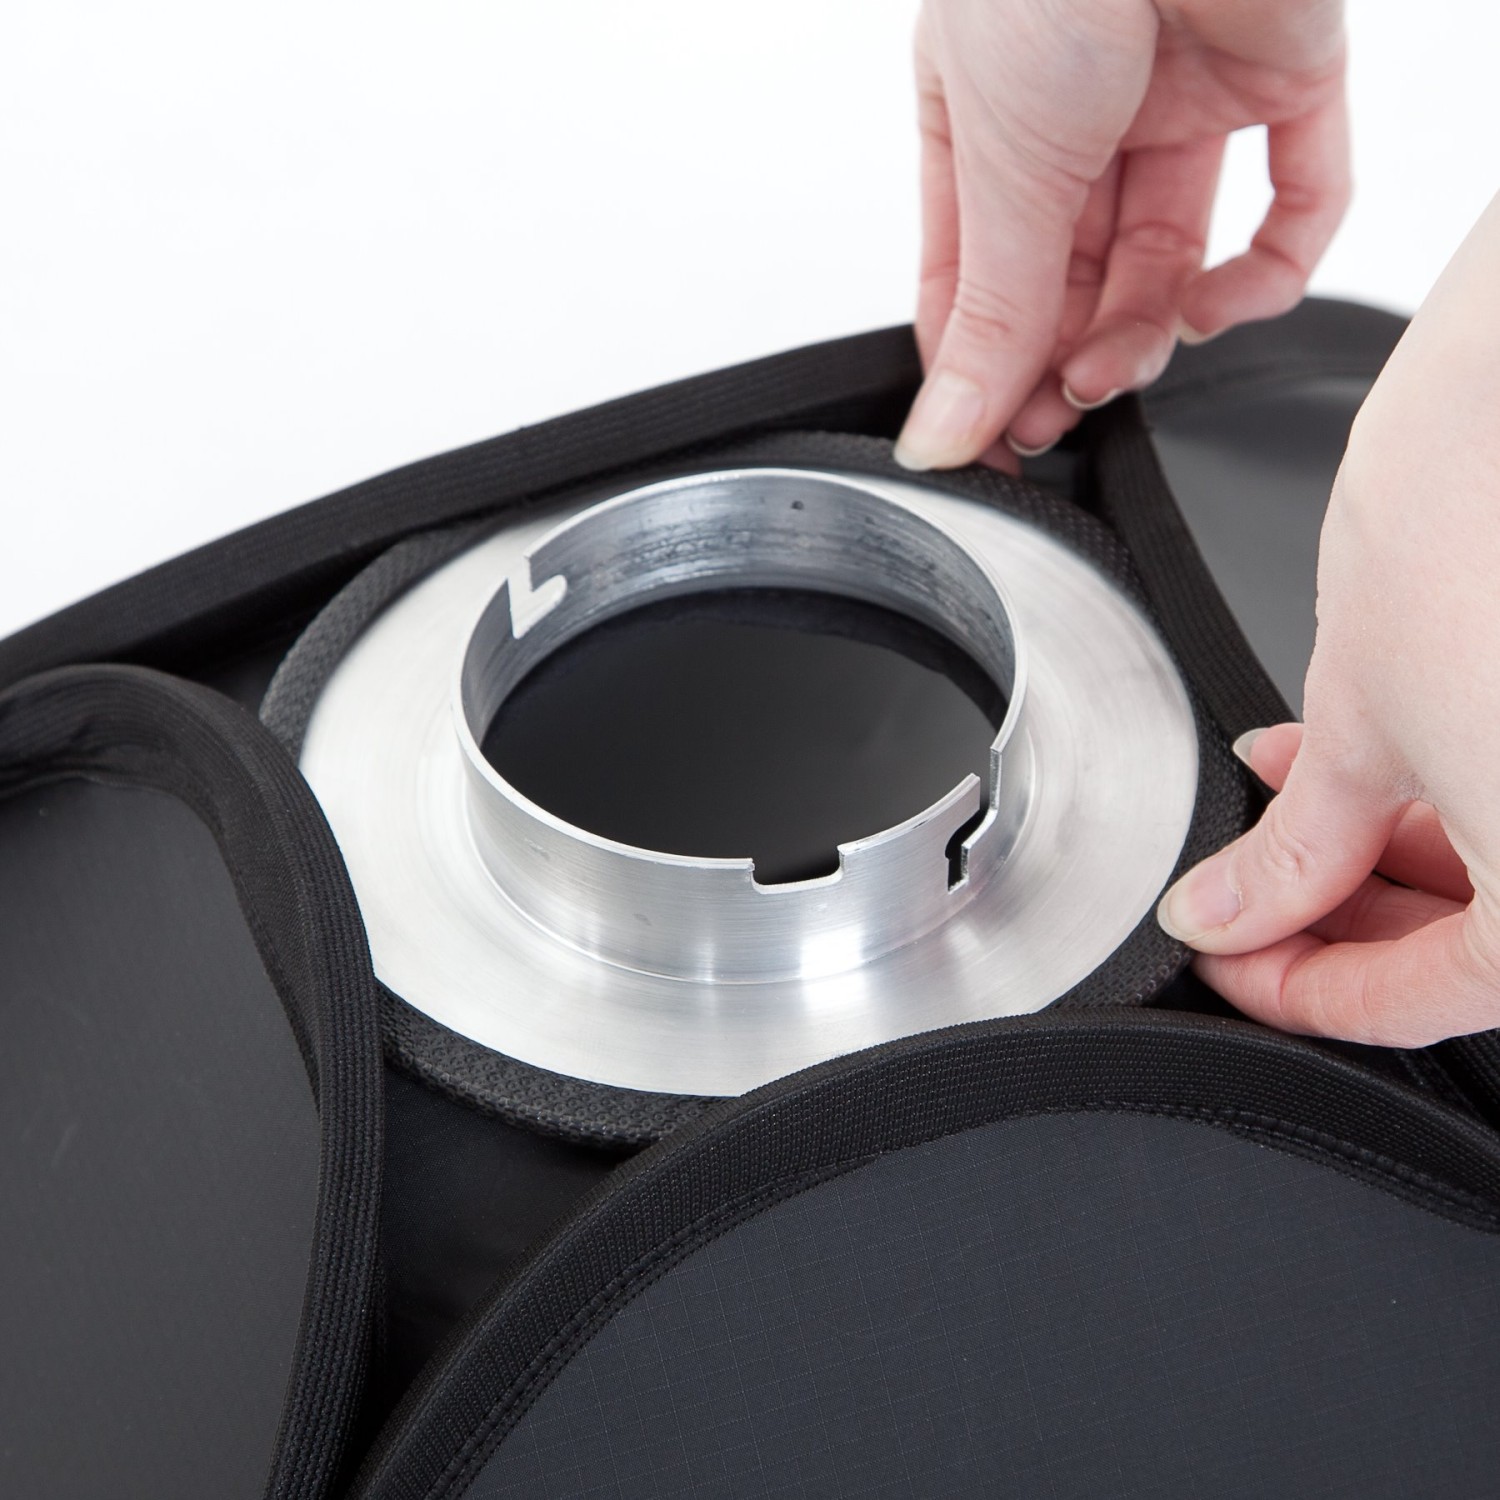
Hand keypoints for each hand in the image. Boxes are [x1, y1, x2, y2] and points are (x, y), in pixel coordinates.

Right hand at [895, 0, 1347, 471]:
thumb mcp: (998, 167)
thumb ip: (989, 314)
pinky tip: (1222, 301)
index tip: (989, 447)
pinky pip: (1290, 199)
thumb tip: (943, 428)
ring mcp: (1178, 98)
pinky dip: (1268, 268)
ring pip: (1170, 257)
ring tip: (1124, 362)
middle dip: (1066, 358)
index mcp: (978, 127)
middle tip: (1059, 415)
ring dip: (1150, 329)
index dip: (982, 373)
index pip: (976, 284)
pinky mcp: (1278, 77)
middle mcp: (1076, 118)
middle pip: (1074, 282)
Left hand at [1157, 192, 1499, 1046]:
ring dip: (1382, 848)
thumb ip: (1300, 850)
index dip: (1298, 990)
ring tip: (1280, 796)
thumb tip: (1233, 917)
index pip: (1427, 1004)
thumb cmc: (1478, 513)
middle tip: (1243, 885)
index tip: (1224, 957)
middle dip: (1339, 914)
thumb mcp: (1364, 717)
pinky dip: (1444, 787)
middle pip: (1476, 945)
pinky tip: (1353, 753)